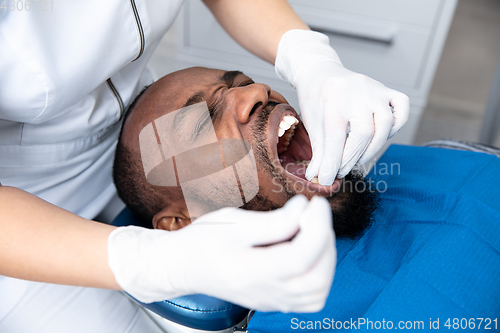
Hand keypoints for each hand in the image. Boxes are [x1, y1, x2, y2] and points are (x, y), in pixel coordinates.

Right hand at [108, 195, 335, 312]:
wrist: (183, 265)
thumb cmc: (201, 242)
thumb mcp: (232, 223)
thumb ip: (272, 222)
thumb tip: (304, 210)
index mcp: (249, 272)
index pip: (300, 257)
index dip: (317, 228)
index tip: (316, 203)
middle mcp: (263, 293)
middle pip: (316, 278)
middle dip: (324, 241)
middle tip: (312, 214)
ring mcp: (270, 301)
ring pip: (318, 291)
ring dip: (325, 257)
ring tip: (310, 230)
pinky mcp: (274, 300)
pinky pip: (310, 296)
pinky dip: (319, 272)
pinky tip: (307, 249)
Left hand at [275, 30, 409, 184]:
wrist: (321, 73)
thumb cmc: (316, 99)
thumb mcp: (312, 122)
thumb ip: (319, 151)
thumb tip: (318, 177)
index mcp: (333, 98)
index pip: (335, 135)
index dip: (332, 161)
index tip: (326, 178)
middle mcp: (357, 92)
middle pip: (363, 132)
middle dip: (352, 157)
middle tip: (341, 170)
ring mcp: (375, 90)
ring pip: (385, 123)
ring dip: (372, 148)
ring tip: (357, 158)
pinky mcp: (387, 91)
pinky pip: (401, 109)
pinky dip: (396, 127)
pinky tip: (379, 137)